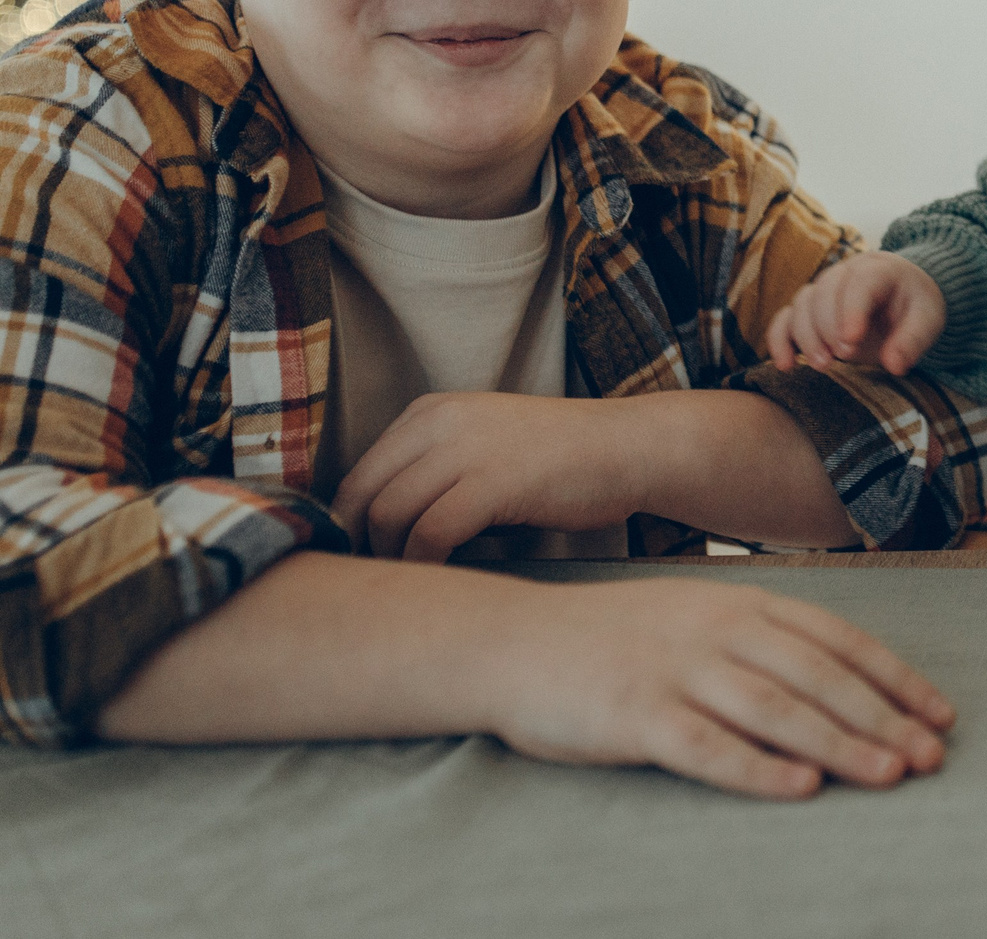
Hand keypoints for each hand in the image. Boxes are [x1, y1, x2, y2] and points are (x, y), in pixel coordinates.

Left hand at [333, 391, 639, 561]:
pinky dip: (425, 564)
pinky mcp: (493, 482)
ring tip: (411, 583)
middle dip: (361, 546)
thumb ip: (435, 468)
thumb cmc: (562, 459)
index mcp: (432, 411)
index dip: (350, 524)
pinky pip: (431, 533)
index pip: (360, 473)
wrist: (629, 448)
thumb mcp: (484, 443)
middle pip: (363, 495)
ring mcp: (465, 449)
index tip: (364, 559)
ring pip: (389, 515)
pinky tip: (442, 578)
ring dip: (392, 559)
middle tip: (380, 580)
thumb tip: (381, 527)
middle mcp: (440, 421)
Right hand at [491, 574, 954, 796]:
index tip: (941, 714)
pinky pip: (707, 746)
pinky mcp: (636, 715)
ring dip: (842, 744)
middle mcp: (719, 630)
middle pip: (820, 677)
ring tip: (891, 774)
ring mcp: (678, 671)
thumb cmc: (616, 637)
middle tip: (933, 756)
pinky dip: (759, 768)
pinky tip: (801, 788)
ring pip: (778, 710)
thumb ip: (761, 639)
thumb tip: (838, 680)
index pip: (839, 640)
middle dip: (885, 718)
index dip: (896, 678)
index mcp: (741, 602)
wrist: (514, 641)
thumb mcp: (698, 616)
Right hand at [764, 251, 944, 374]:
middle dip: (829, 327)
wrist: (904, 295)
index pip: (860, 283)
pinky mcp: (808, 310)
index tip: (851, 341)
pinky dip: (779, 340)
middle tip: (843, 357)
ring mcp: (823, 289)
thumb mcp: (928, 321)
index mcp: (878, 270)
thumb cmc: (915, 307)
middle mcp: (845, 273)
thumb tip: (894, 365)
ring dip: (807, 336)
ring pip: (802, 304)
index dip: (852, 310)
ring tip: (823, 365)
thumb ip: (912, 340)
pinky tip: (785, 365)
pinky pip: (785, 319)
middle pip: (824, 293)